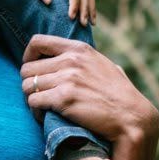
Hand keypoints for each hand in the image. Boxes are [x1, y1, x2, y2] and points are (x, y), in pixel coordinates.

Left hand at [20, 34, 158, 159]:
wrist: (131, 117)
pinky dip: (36, 112)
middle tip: (40, 95)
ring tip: (43, 108)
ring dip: (32, 99)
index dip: (28, 56)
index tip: (33, 69)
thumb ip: (82, 58)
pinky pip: (33, 102)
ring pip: (27, 86)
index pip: (37, 42)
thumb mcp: (102, 64)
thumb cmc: (119, 94)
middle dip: (30, 83)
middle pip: (27, 68)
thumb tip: (65, 57)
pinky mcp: (63, 99)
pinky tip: (46, 117)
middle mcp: (71, 61)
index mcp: (79, 49)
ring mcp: (67, 79)